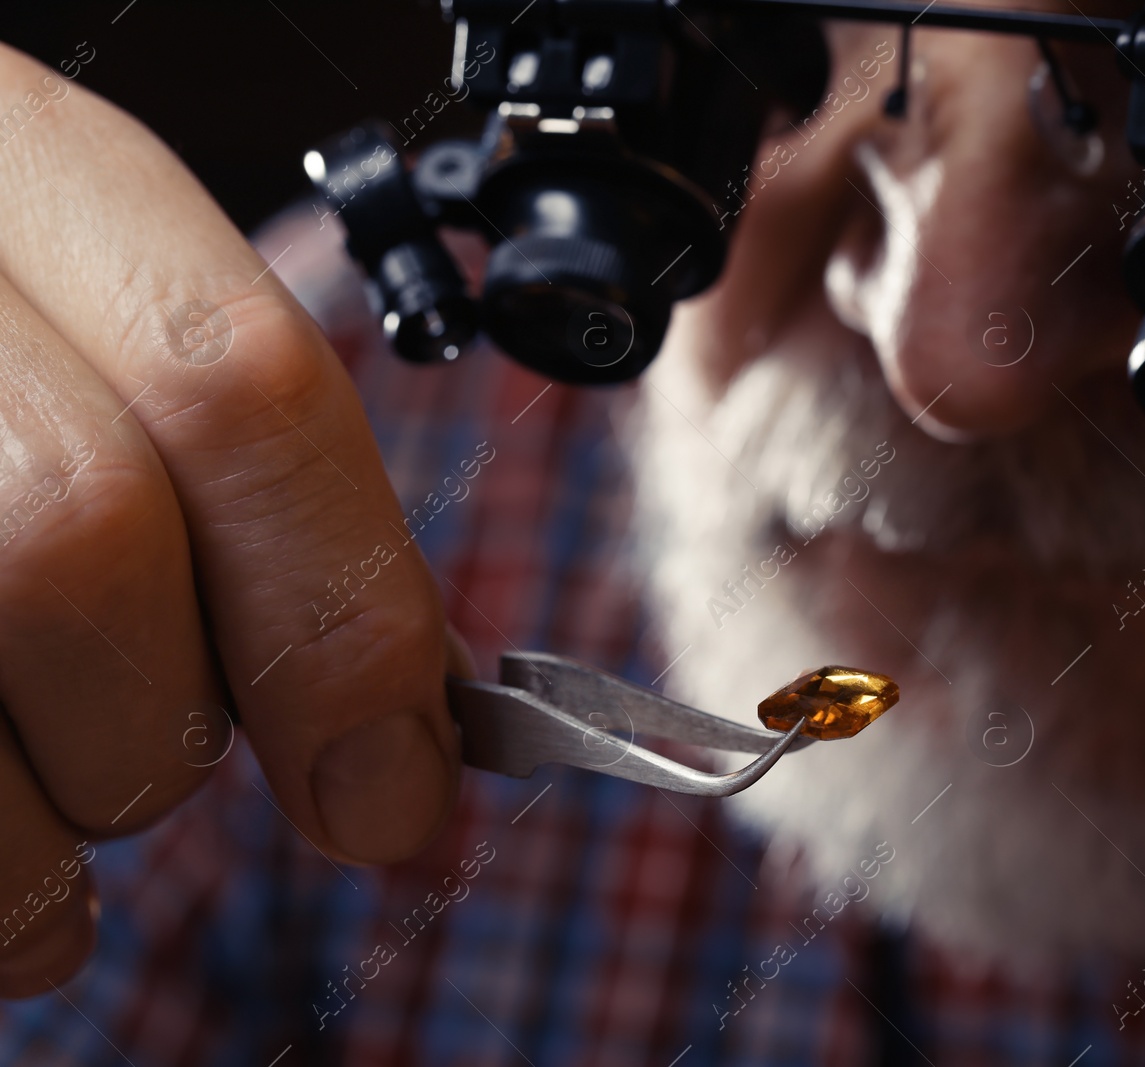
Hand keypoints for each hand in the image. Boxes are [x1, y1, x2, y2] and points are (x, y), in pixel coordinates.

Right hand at [0, 43, 461, 995]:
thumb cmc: (1, 378)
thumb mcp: (105, 349)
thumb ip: (254, 492)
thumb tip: (400, 719)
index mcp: (35, 173)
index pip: (237, 389)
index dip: (342, 619)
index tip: (391, 787)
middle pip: (80, 538)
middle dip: (164, 724)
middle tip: (158, 770)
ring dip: (44, 821)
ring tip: (49, 807)